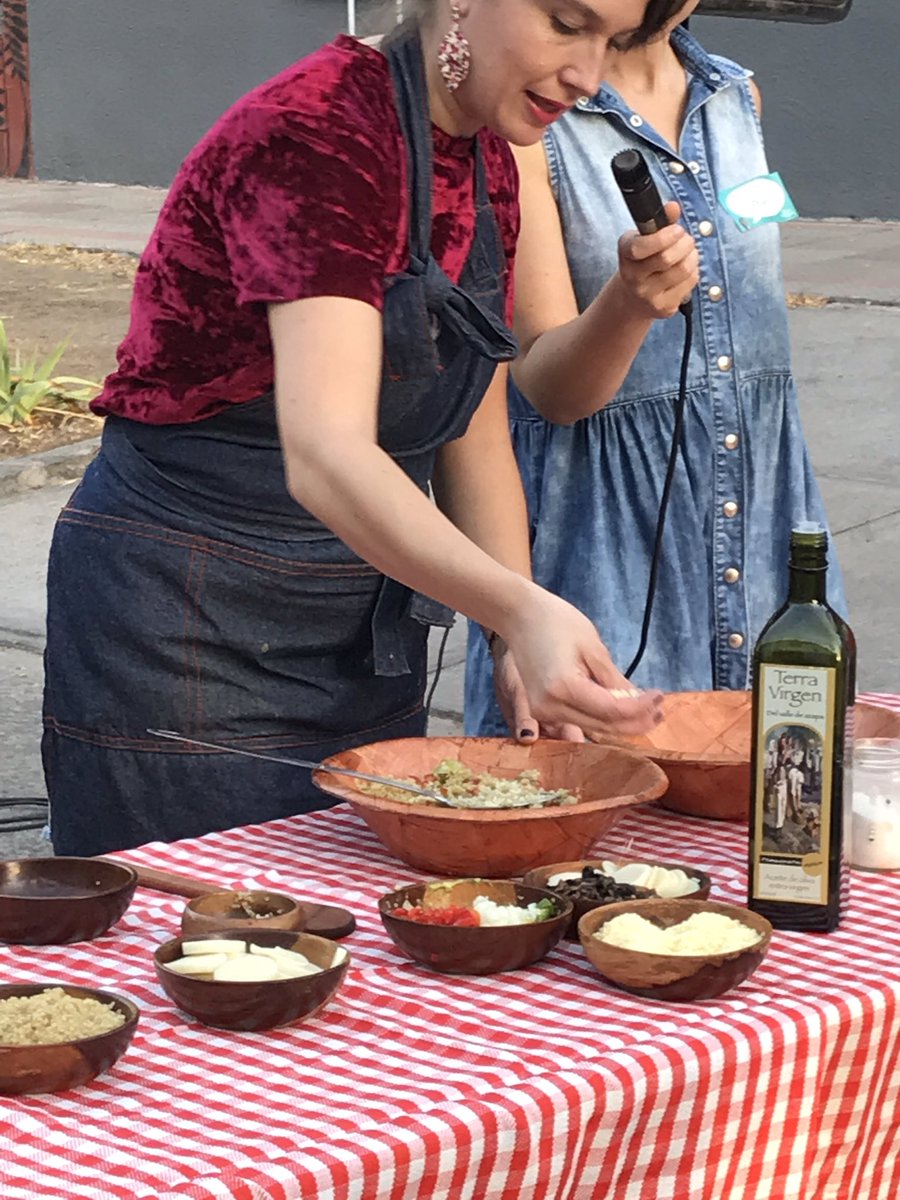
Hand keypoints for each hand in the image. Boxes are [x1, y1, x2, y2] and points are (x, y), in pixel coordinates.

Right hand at [495, 588, 662, 738]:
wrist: (519, 616)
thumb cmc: (555, 622)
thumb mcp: (593, 647)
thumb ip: (614, 680)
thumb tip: (638, 703)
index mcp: (563, 688)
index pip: (612, 711)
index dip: (640, 708)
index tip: (659, 697)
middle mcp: (549, 707)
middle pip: (604, 726)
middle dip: (636, 721)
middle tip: (659, 711)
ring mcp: (543, 711)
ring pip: (593, 728)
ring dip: (622, 723)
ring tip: (648, 712)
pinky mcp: (542, 710)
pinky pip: (579, 720)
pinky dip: (603, 717)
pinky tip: (622, 708)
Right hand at [615, 201, 698, 320]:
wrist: (633, 298)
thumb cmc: (643, 260)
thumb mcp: (645, 237)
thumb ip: (660, 221)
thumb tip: (673, 206)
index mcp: (625, 254)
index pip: (641, 247)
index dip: (665, 236)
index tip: (677, 230)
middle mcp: (633, 277)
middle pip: (667, 258)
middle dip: (685, 243)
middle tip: (686, 240)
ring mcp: (648, 295)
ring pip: (683, 270)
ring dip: (693, 256)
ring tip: (689, 253)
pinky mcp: (664, 308)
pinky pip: (689, 283)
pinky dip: (694, 271)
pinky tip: (687, 269)